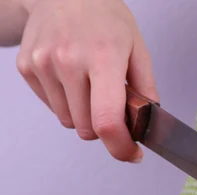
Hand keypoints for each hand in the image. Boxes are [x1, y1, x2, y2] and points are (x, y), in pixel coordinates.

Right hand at [16, 0, 158, 161]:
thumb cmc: (104, 17)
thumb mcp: (137, 47)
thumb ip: (146, 87)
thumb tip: (150, 121)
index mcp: (103, 58)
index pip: (107, 120)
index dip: (120, 147)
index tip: (131, 154)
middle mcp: (69, 62)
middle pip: (87, 128)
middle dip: (105, 128)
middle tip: (113, 108)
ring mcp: (43, 65)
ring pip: (68, 122)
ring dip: (84, 116)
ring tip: (91, 87)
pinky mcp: (26, 67)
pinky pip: (51, 107)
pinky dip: (66, 103)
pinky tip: (73, 79)